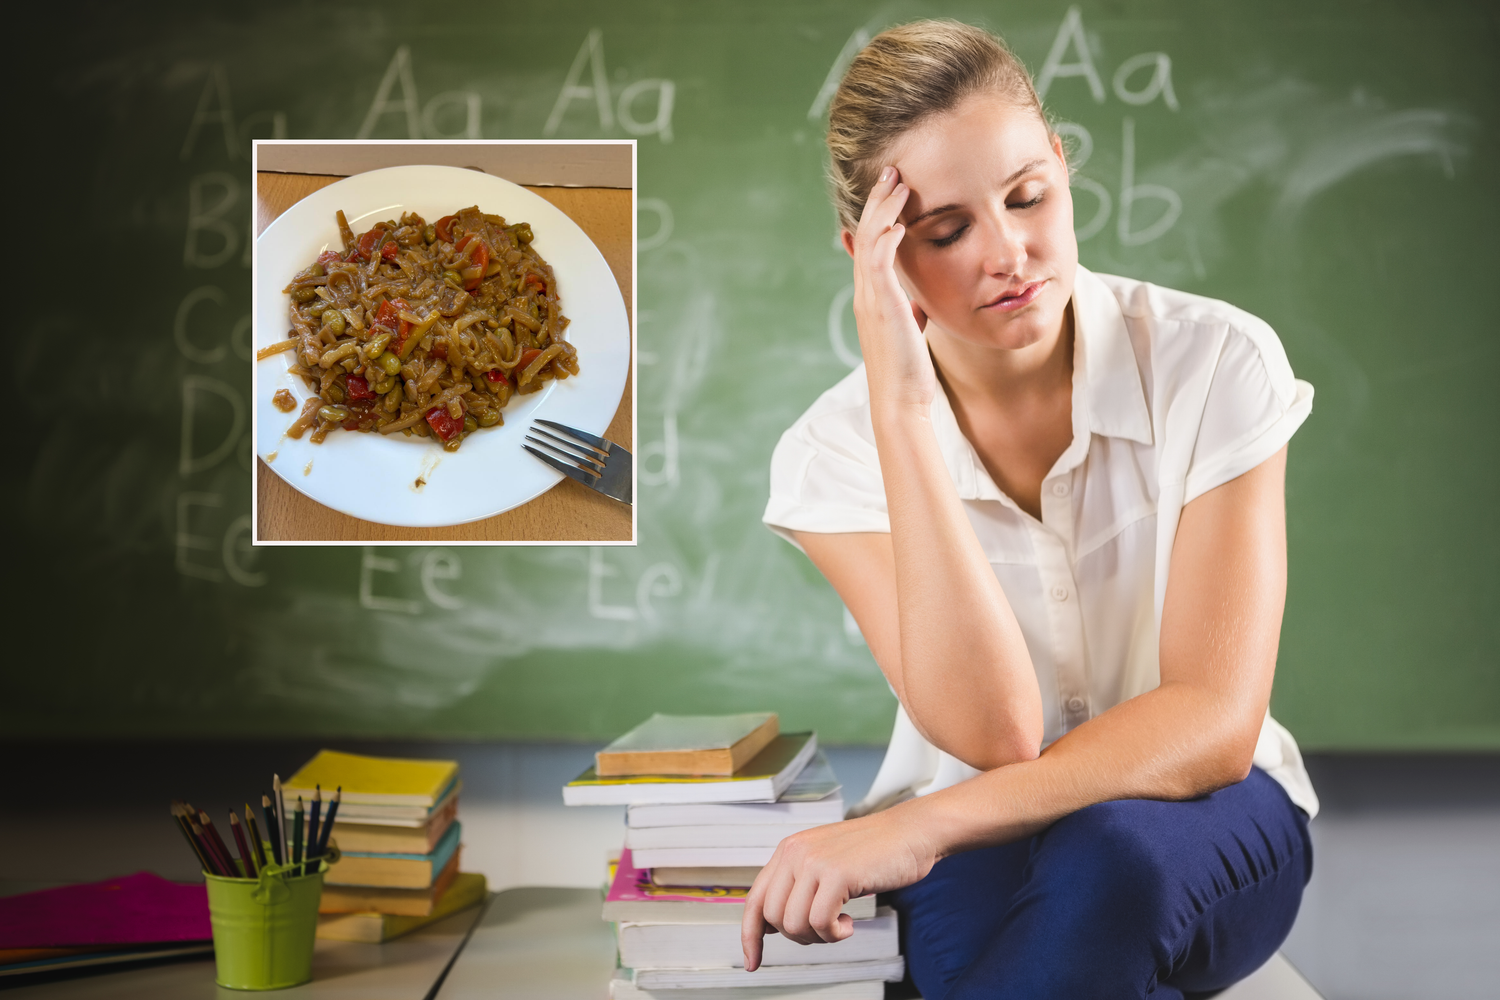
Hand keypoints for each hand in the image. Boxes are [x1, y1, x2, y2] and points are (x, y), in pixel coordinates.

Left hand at [740, 805, 937, 970]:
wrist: (911, 833)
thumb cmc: (874, 853)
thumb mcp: (825, 863)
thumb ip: (798, 886)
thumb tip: (773, 925)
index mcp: (788, 850)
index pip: (755, 899)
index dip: (751, 935)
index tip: (753, 960)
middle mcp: (795, 852)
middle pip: (773, 918)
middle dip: (798, 936)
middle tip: (825, 930)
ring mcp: (814, 861)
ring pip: (794, 924)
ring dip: (819, 936)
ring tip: (840, 924)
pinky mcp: (837, 874)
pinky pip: (821, 923)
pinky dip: (835, 934)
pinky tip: (850, 923)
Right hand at [847, 166, 937, 410]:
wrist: (901, 402)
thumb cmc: (908, 373)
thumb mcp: (909, 333)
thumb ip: (909, 313)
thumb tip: (918, 306)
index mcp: (871, 298)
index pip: (870, 245)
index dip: (880, 215)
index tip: (895, 190)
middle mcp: (865, 294)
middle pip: (864, 234)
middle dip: (878, 201)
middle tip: (893, 172)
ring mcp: (870, 300)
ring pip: (869, 241)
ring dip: (884, 209)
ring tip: (898, 183)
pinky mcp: (882, 306)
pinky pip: (878, 263)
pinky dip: (886, 238)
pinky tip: (901, 222)